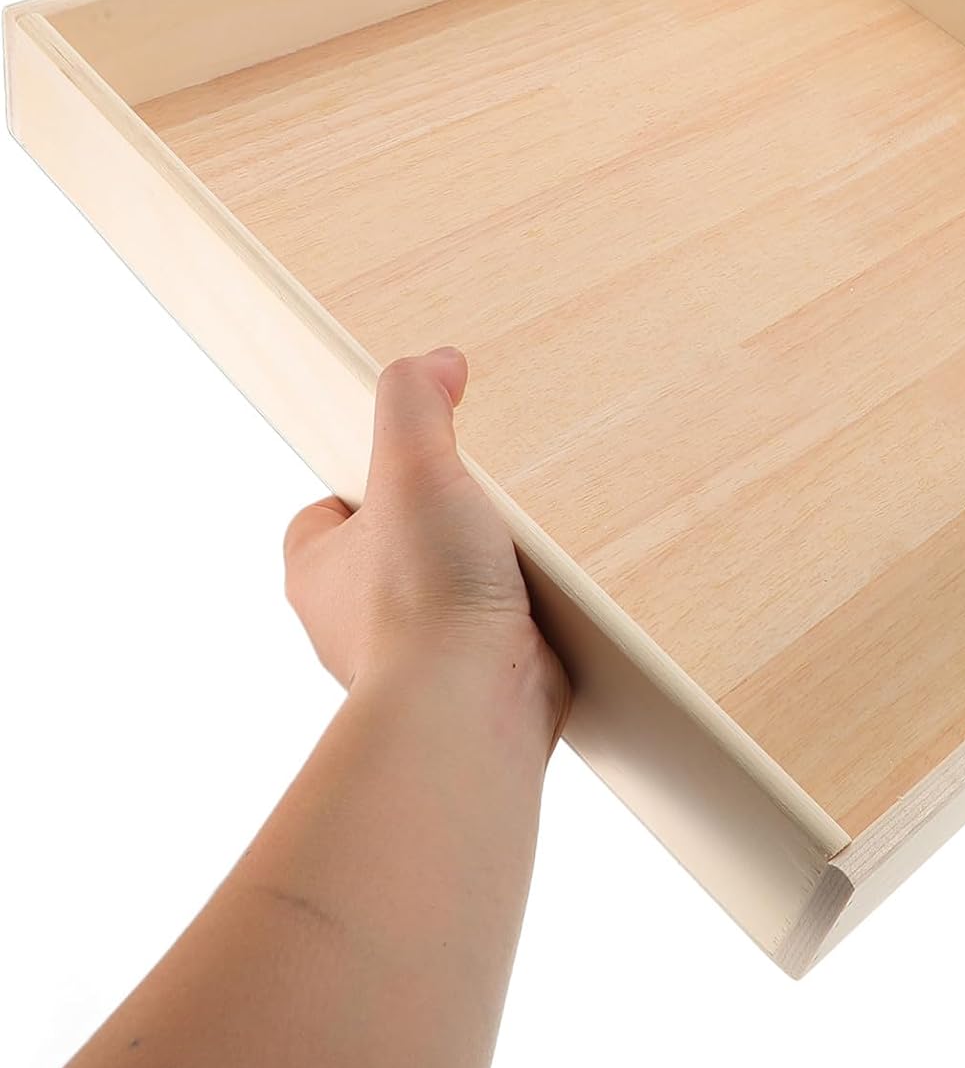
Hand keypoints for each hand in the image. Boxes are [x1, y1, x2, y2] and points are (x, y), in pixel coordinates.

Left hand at [283, 348, 567, 734]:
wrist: (473, 704)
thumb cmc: (426, 598)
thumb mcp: (413, 466)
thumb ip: (415, 401)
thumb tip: (439, 362)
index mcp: (317, 573)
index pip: (321, 516)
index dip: (360, 485)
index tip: (406, 467)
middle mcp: (352, 623)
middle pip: (386, 555)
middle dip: (428, 532)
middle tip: (473, 505)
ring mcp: (411, 658)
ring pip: (439, 600)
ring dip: (476, 578)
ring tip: (517, 551)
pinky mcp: (469, 683)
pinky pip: (488, 639)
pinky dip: (514, 620)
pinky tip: (543, 601)